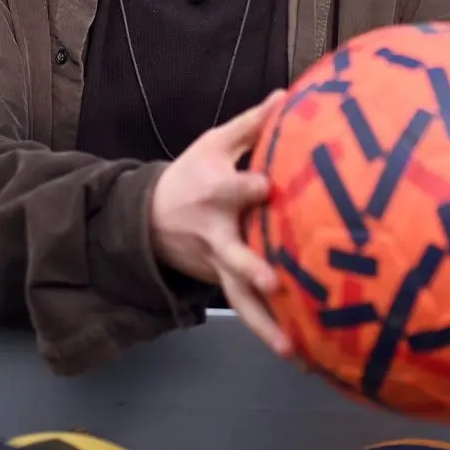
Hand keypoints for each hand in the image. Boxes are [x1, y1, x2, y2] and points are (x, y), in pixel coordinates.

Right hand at [148, 88, 292, 357]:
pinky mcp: (222, 284)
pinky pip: (246, 310)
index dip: (247, 187)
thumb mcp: (214, 143)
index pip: (232, 189)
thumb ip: (253, 124)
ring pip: (239, 299)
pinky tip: (301, 355)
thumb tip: (287, 94)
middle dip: (252, 268)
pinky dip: (269, 331)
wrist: (148, 218)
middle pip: (233, 256)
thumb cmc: (192, 175)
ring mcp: (218, 266)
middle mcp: (217, 235)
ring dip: (264, 326)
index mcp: (216, 193)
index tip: (266, 185)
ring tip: (291, 351)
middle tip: (274, 282)